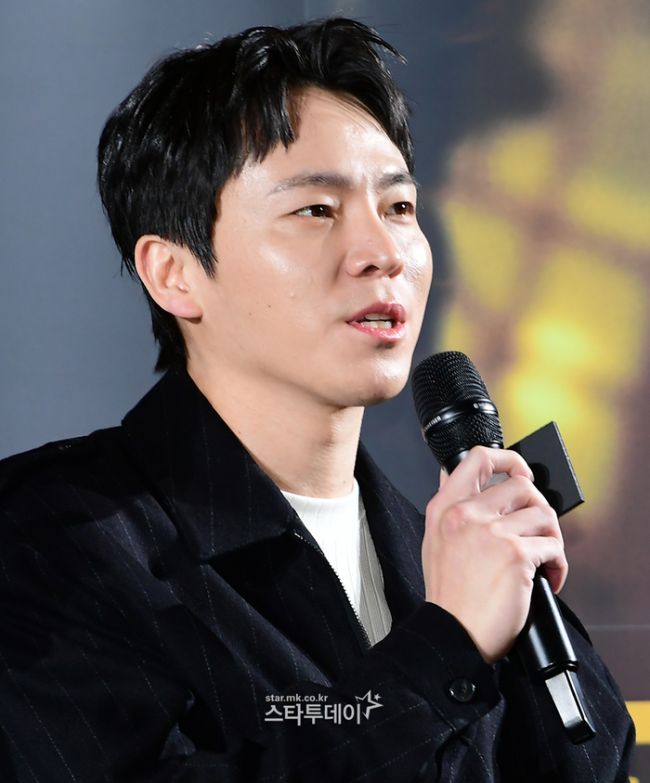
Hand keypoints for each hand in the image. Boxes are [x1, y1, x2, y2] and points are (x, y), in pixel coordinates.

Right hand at [421, 446, 567, 663]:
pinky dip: (558, 565)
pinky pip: (553, 547)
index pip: (478, 459)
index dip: (508, 458)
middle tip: (537, 527)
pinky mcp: (516, 554)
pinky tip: (547, 578)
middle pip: (521, 484)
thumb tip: (454, 476)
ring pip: (543, 513)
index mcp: (444, 508)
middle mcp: (467, 514)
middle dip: (538, 506)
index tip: (520, 471)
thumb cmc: (448, 596)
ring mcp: (492, 532)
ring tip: (544, 557)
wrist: (452, 633)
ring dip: (551, 537)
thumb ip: (450, 508)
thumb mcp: (435, 541)